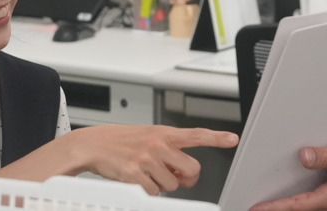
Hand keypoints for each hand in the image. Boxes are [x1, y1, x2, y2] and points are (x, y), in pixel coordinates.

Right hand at [68, 125, 237, 194]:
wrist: (94, 144)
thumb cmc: (123, 141)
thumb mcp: (149, 136)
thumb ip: (169, 149)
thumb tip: (183, 171)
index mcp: (164, 133)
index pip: (196, 134)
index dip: (216, 138)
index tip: (233, 138)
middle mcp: (158, 144)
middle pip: (192, 170)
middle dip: (186, 178)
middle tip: (176, 176)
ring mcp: (147, 159)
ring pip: (172, 185)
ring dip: (162, 184)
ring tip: (146, 172)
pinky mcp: (135, 174)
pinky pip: (153, 193)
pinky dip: (146, 191)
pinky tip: (136, 178)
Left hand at [251, 137, 326, 210]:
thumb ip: (323, 156)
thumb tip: (303, 157)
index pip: (298, 206)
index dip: (276, 207)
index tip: (259, 208)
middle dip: (283, 210)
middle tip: (264, 208)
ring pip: (314, 208)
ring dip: (297, 207)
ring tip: (279, 203)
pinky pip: (324, 203)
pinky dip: (310, 202)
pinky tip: (306, 195)